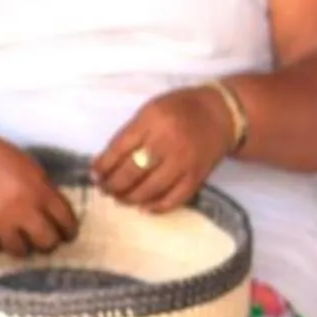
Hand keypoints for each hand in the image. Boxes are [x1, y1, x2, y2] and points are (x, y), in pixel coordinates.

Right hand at [0, 132, 79, 255]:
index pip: (66, 221)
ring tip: (19, 240)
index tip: (67, 235)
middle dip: (49, 243)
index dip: (69, 231)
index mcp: (40, 192)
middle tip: (44, 241)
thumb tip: (55, 212)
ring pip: (21, 251)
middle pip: (47, 242)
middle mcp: (23, 211)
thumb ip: (44, 190)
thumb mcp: (29, 168)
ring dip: (22, 246)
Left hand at [93, 87, 235, 210]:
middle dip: (113, 185)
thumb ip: (129, 134)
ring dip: (130, 198)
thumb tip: (104, 164)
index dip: (102, 166)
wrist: (221, 114)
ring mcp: (184, 162)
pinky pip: (174, 199)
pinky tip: (145, 206)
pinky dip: (156, 207)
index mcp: (152, 121)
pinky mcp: (197, 177)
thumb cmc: (180, 109)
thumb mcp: (150, 111)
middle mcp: (168, 143)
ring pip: (150, 189)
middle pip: (131, 172)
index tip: (95, 175)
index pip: (118, 149)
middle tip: (106, 190)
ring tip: (121, 198)